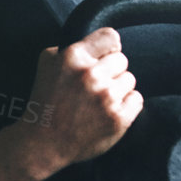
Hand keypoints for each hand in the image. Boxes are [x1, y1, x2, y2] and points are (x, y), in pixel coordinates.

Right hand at [18, 27, 142, 175]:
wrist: (44, 143)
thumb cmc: (46, 102)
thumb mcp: (47, 63)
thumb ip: (69, 47)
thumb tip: (94, 43)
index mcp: (74, 57)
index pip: (110, 37)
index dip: (109, 47)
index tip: (106, 55)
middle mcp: (91, 75)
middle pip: (122, 59)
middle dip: (111, 70)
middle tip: (97, 84)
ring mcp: (107, 97)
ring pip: (129, 80)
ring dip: (118, 88)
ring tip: (100, 100)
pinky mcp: (118, 118)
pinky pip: (136, 99)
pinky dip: (127, 105)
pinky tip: (109, 110)